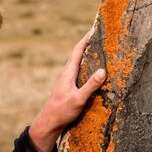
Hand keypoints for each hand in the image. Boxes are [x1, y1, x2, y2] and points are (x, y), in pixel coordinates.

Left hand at [28, 28, 106, 151]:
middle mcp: (67, 73)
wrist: (48, 123)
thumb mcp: (78, 99)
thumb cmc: (62, 111)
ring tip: (99, 49)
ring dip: (87, 54)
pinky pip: (79, 70)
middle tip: (100, 35)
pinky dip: (87, 65)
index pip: (78, 50)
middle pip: (78, 53)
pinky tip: (93, 70)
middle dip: (88, 43)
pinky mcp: (68, 86)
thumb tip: (103, 70)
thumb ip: (90, 85)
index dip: (86, 38)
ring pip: (78, 62)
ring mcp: (67, 79)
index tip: (94, 28)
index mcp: (68, 72)